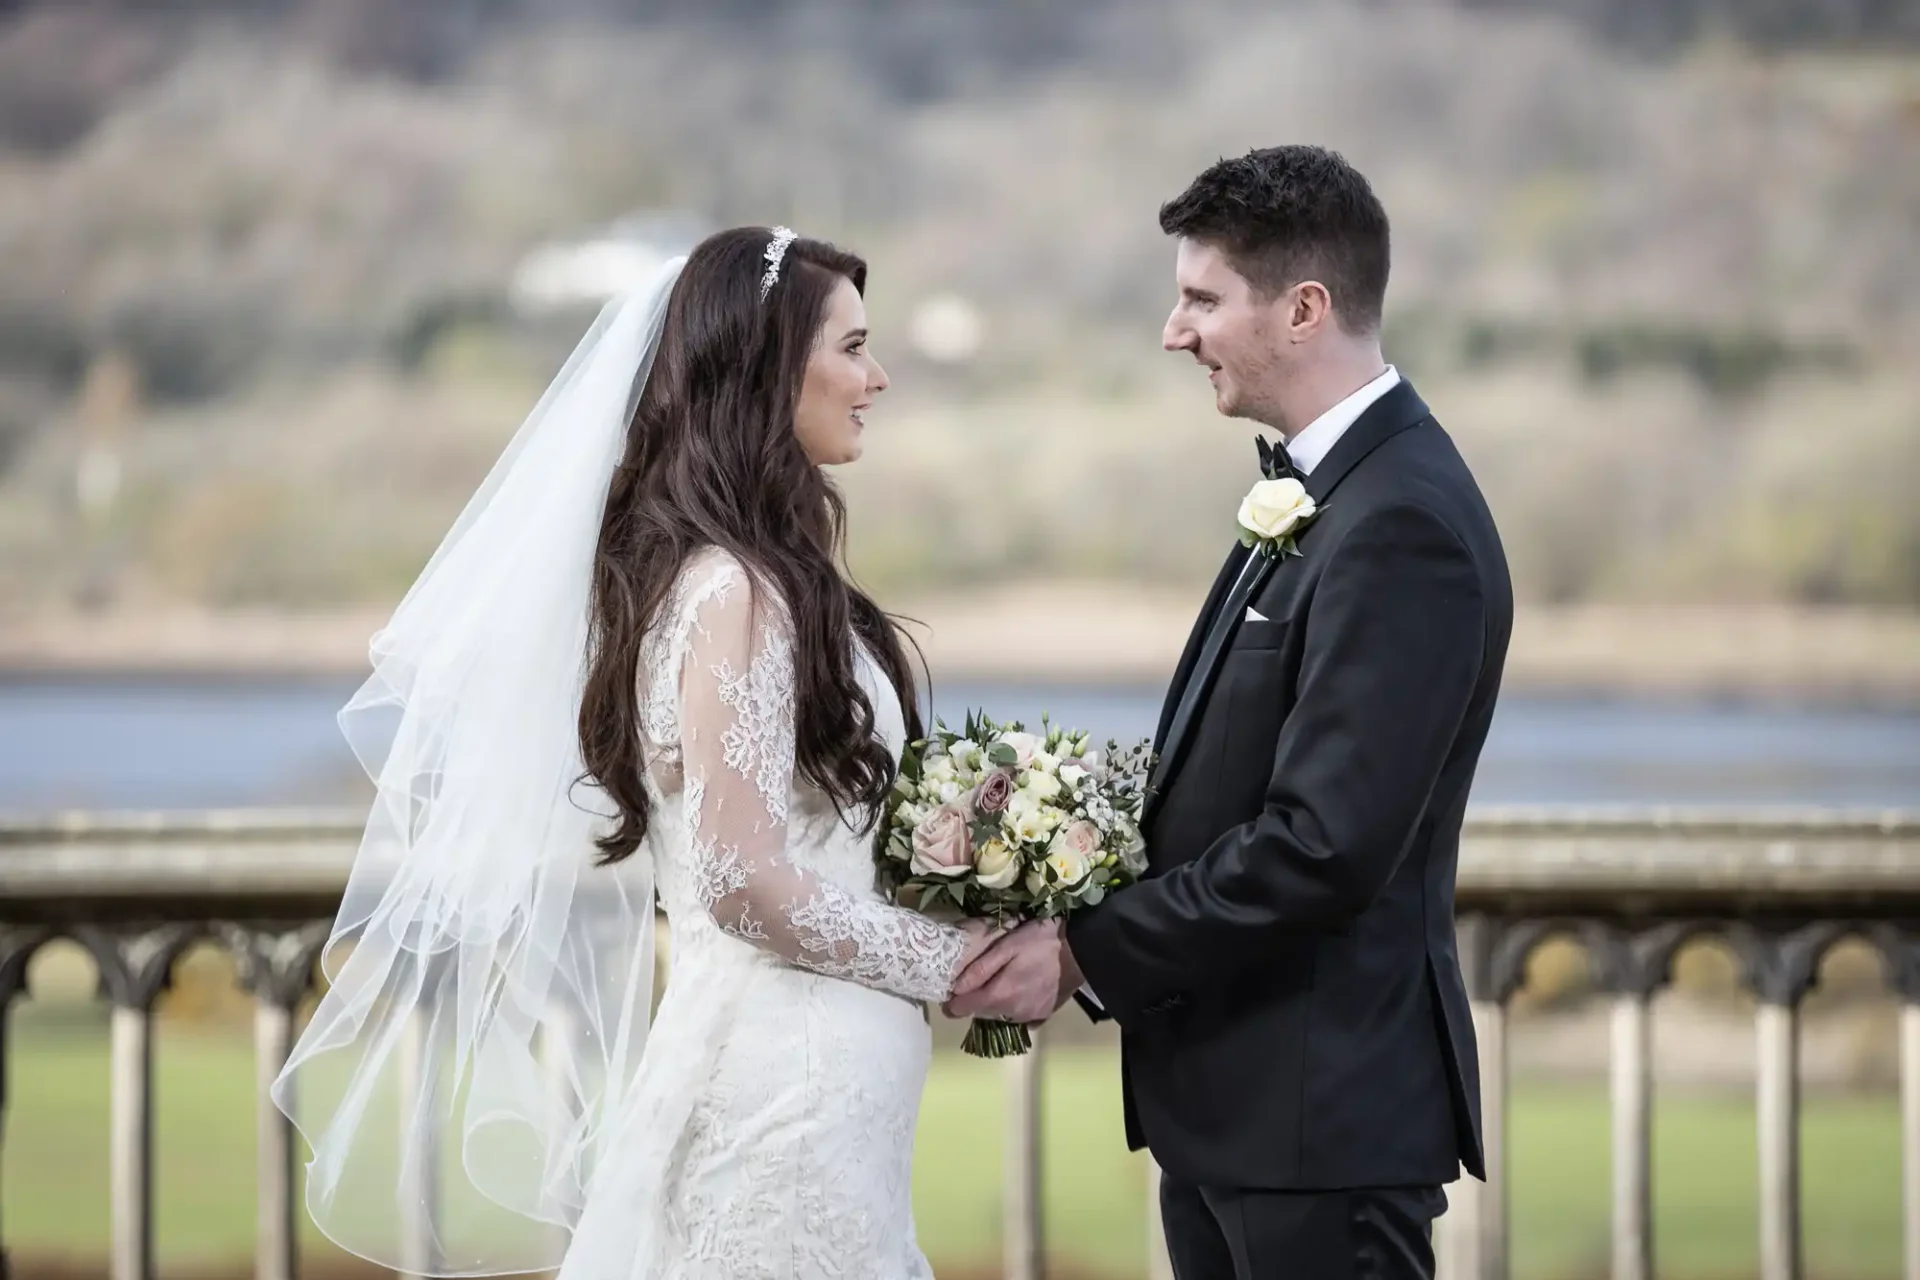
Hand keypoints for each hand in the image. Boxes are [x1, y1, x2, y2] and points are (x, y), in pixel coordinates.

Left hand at [943, 918, 1082, 1024]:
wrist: (1080, 949)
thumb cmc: (1040, 941)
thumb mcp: (1006, 946)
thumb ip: (980, 969)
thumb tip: (955, 989)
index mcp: (1001, 995)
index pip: (964, 1009)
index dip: (952, 1002)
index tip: (949, 992)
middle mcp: (1013, 1013)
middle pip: (981, 1012)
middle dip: (974, 1000)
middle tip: (976, 980)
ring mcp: (1030, 1017)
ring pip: (1000, 1016)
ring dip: (994, 1003)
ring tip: (1000, 981)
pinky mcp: (1043, 1016)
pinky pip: (1018, 1016)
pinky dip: (1013, 1006)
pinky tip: (1019, 989)